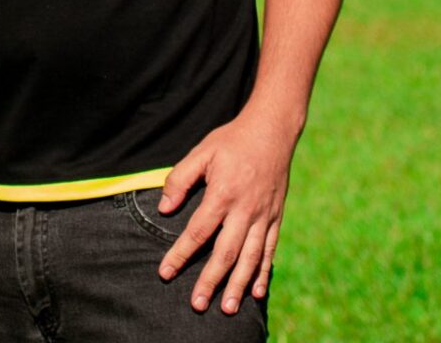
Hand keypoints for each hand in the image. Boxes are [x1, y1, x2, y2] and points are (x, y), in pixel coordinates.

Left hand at [155, 109, 300, 314]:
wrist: (271, 132)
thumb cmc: (231, 141)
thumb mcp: (201, 153)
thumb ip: (180, 179)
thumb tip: (164, 208)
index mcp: (223, 194)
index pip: (197, 232)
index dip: (180, 254)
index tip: (165, 273)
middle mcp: (245, 210)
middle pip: (225, 253)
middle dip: (210, 281)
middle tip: (198, 304)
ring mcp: (264, 216)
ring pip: (250, 258)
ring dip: (238, 285)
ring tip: (227, 307)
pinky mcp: (277, 217)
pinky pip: (270, 250)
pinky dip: (263, 272)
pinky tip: (258, 292)